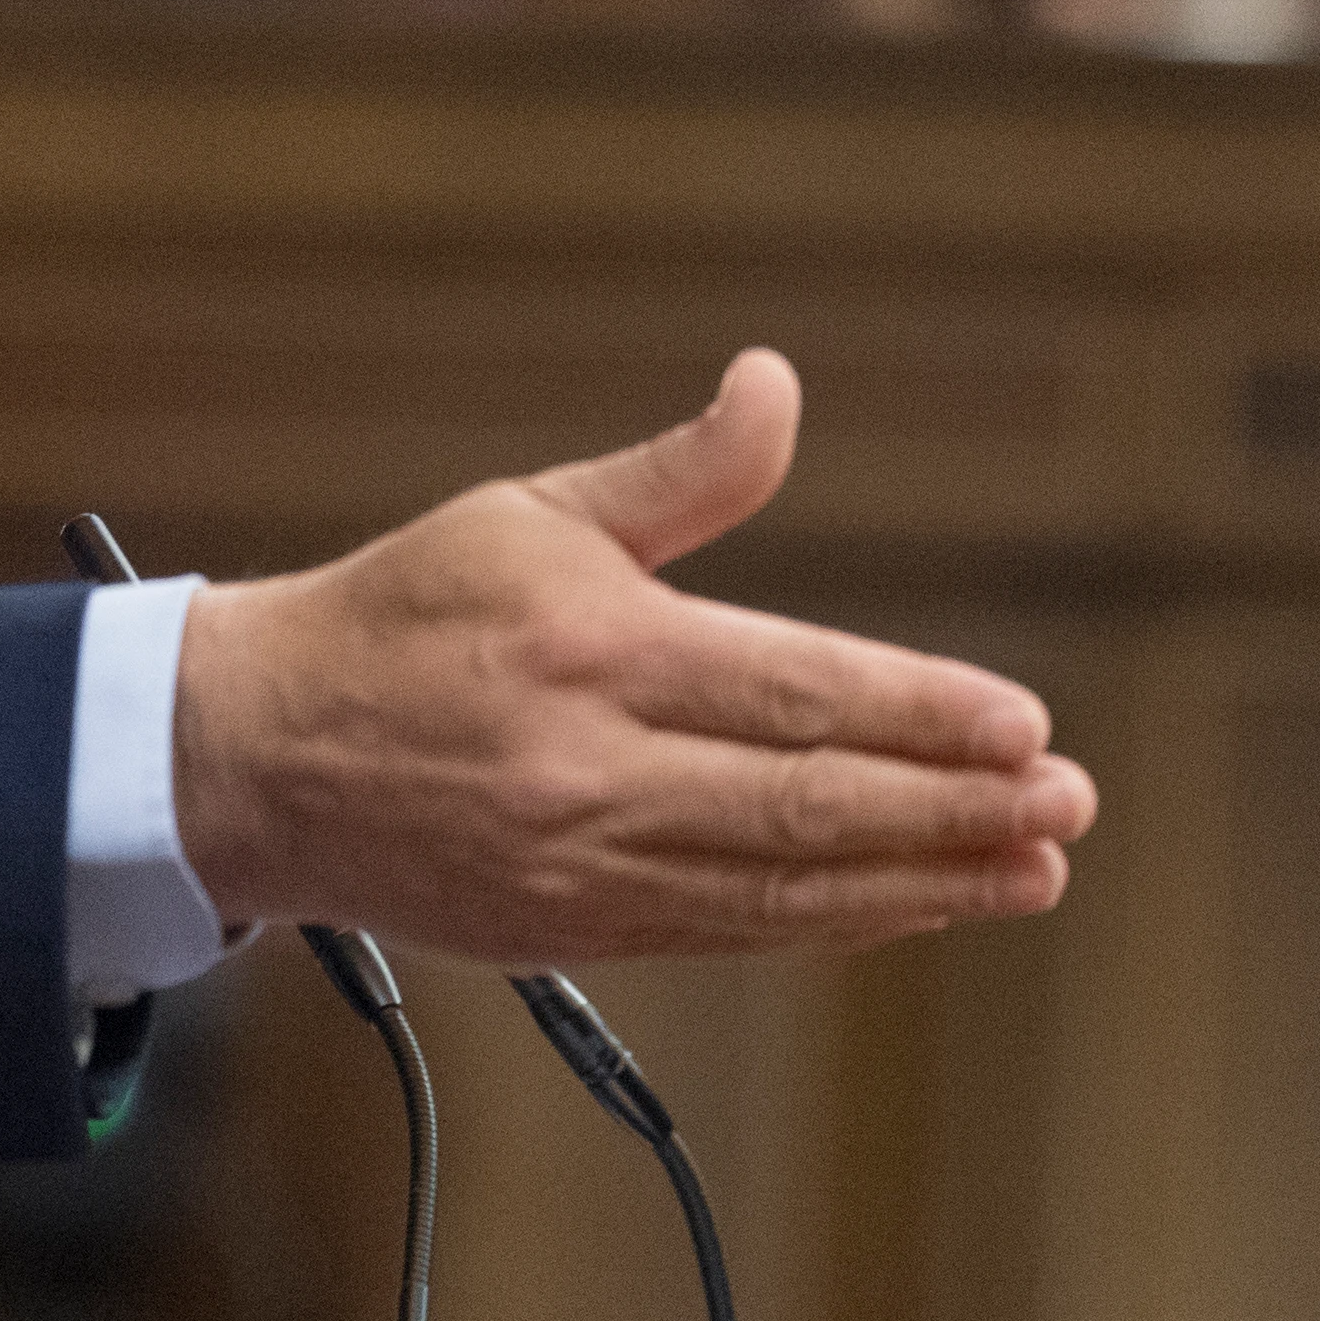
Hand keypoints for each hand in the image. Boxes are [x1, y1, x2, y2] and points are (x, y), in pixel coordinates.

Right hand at [166, 350, 1093, 961]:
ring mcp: (580, 864)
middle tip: (1064, 803)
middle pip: (808, 803)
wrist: (255, 756)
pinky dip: (838, 923)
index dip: (920, 714)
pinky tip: (915, 903)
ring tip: (1031, 869)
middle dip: (956, 810)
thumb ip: (676, 476)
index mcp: (589, 649)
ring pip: (785, 888)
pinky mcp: (569, 930)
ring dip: (925, 881)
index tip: (1024, 725)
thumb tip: (776, 385)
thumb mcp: (526, 513)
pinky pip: (732, 934)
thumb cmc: (399, 618)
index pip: (792, 690)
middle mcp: (590, 768)